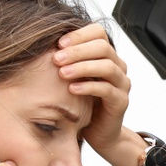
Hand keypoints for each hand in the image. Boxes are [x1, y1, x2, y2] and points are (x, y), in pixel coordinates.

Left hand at [53, 23, 131, 160]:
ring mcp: (122, 84)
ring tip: (62, 73)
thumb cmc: (84, 103)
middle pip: (103, 47)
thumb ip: (67, 60)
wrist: (99, 132)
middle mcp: (118, 66)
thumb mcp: (74, 77)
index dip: (79, 35)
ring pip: (107, 66)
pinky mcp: (121, 102)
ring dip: (82, 67)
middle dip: (77, 51)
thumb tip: (43, 42)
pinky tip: (72, 89)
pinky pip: (107, 90)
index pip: (98, 33)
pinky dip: (88, 87)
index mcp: (107, 55)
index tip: (58, 43)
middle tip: (57, 58)